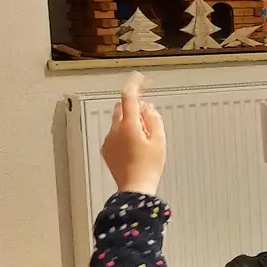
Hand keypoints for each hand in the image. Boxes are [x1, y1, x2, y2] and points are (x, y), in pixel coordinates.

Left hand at [102, 78, 165, 194]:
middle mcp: (115, 130)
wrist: (135, 188)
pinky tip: (134, 148)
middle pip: (121, 107)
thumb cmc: (148, 168)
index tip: (140, 78)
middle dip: (133, 107)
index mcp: (129, 125)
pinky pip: (114, 134)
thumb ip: (154, 120)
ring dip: (129, 122)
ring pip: (118, 121)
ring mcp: (109, 140)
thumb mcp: (159, 141)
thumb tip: (148, 109)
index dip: (135, 84)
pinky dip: (123, 134)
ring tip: (143, 138)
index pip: (129, 96)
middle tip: (147, 117)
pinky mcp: (107, 149)